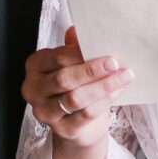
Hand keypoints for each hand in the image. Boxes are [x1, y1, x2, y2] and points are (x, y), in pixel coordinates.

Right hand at [21, 27, 131, 149]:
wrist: (79, 126)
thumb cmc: (75, 88)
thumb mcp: (74, 65)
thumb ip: (75, 47)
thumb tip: (82, 29)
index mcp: (35, 67)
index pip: (58, 58)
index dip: (81, 54)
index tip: (103, 50)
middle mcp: (34, 90)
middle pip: (65, 79)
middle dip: (92, 70)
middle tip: (115, 63)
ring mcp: (45, 112)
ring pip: (76, 98)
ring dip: (103, 86)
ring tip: (123, 77)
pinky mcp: (62, 129)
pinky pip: (86, 114)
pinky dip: (105, 101)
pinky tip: (118, 91)